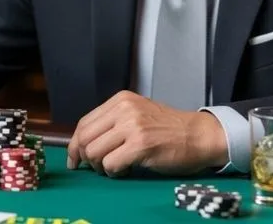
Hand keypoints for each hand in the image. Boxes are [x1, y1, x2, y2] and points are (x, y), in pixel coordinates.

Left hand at [66, 91, 227, 176]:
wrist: (198, 135)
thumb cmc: (168, 128)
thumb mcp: (138, 113)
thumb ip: (113, 122)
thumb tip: (84, 143)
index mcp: (120, 100)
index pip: (84, 122)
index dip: (75, 144)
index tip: (75, 158)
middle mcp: (124, 109)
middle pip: (84, 137)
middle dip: (83, 157)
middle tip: (93, 168)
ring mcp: (132, 126)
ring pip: (94, 152)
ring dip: (100, 167)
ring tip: (114, 168)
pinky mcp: (140, 145)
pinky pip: (111, 164)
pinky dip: (113, 172)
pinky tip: (125, 170)